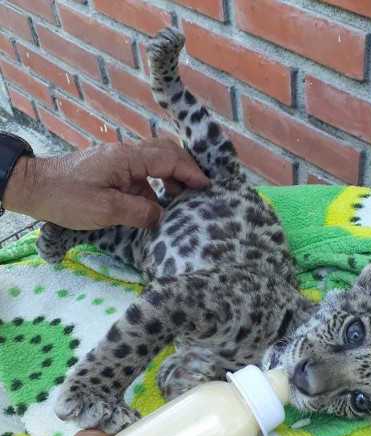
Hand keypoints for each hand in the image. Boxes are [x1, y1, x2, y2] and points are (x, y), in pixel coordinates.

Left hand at [2, 139, 209, 229]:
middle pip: (166, 154)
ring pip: (155, 166)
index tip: (208, 188)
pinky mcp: (112, 172)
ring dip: (172, 181)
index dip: (191, 172)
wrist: (33, 188)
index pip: (169, 158)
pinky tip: (159, 208)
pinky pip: (142, 177)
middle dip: (186, 171)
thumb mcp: (106, 209)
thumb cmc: (67, 197)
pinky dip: (156, 190)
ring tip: (185, 203)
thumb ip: (139, 212)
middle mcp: (126, 154)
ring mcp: (118, 162)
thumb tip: (162, 216)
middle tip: (201, 193)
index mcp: (127, 158)